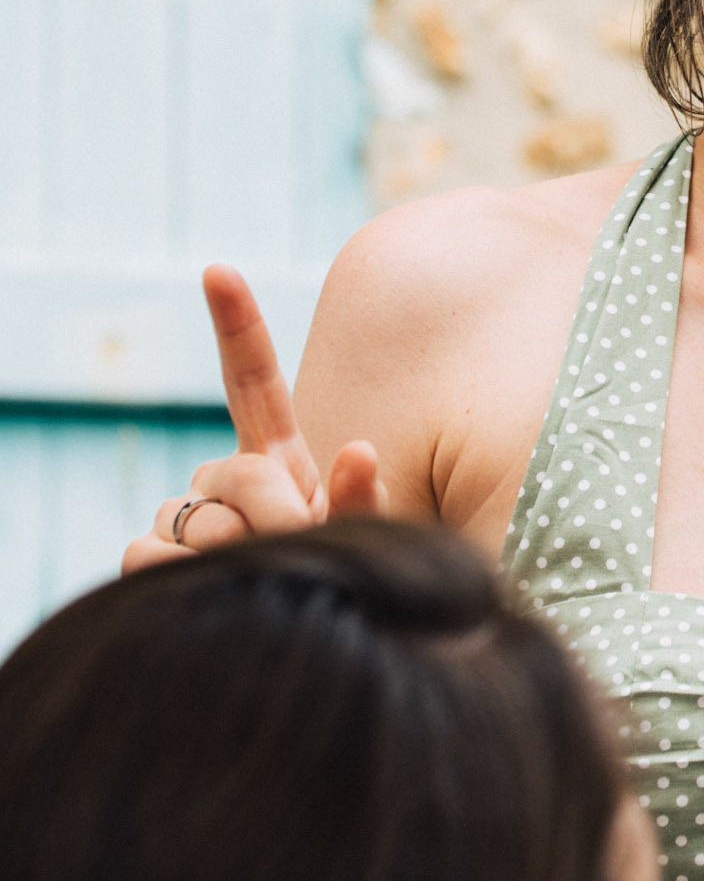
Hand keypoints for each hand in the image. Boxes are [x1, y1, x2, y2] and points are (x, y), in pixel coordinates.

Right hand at [121, 265, 387, 571]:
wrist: (309, 627)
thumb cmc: (339, 575)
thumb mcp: (363, 534)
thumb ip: (361, 499)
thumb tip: (359, 450)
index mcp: (279, 452)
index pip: (252, 379)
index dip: (236, 323)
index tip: (218, 269)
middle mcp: (224, 473)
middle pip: (237, 474)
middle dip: (273, 514)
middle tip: (298, 545)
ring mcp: (184, 512)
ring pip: (192, 518)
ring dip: (231, 551)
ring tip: (259, 572)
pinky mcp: (147, 553)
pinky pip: (148, 552)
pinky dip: (180, 574)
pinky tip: (207, 587)